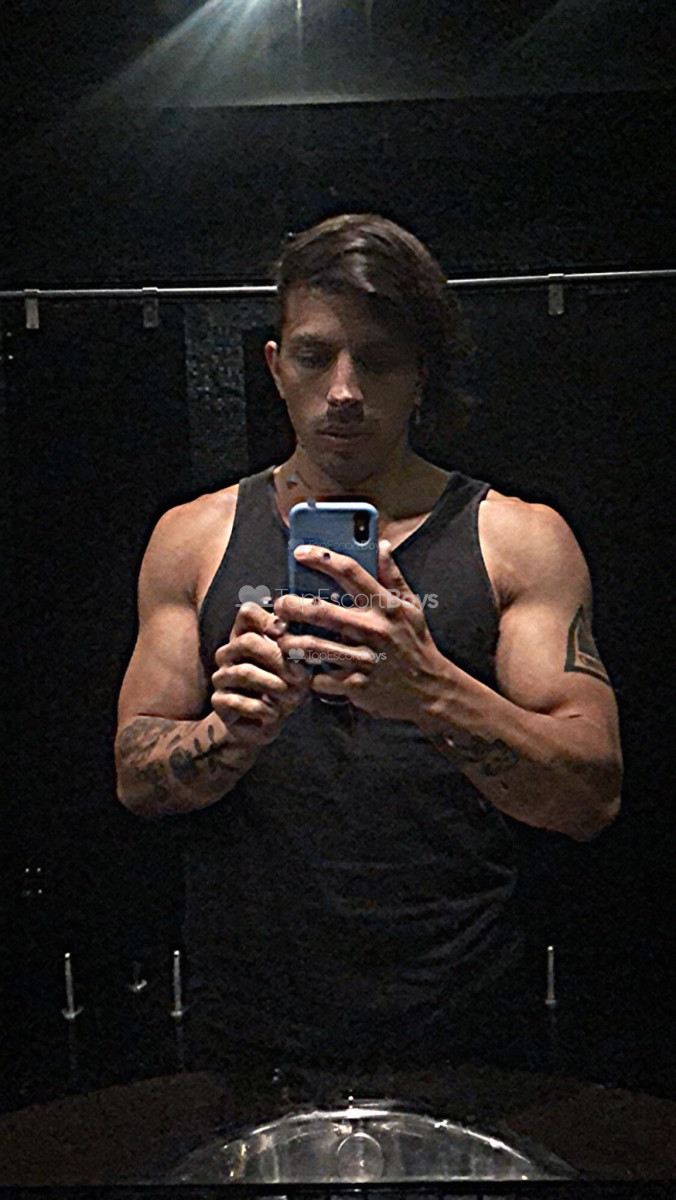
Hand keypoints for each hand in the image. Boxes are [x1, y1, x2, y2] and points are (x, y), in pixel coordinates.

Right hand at [211, 602, 310, 744]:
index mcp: (247, 635)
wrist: (267, 721)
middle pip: (247, 641)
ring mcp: (221, 675)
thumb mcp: (296, 668)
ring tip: (292, 698)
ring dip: (273, 685)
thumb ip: (296, 654)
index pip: (248, 613)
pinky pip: (236, 700)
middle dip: (278, 658)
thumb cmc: (284, 687)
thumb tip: (296, 644)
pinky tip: (274, 714)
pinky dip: (261, 708)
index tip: (288, 635)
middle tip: (300, 676)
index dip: (269, 620)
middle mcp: (229, 652)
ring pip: (244, 672)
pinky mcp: (218, 700)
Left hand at [275, 540, 452, 722]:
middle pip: (321, 611)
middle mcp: (374, 630)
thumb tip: (382, 544)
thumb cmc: (415, 643)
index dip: (322, 558)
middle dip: (291, 606)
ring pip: (313, 646)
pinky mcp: (357, 685)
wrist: (430, 690)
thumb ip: (393, 576)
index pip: (351, 572)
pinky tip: (302, 667)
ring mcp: (364, 659)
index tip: (299, 552)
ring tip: (282, 637)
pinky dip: (307, 673)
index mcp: (386, 606)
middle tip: (280, 605)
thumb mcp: (411, 607)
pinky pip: (320, 678)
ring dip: (290, 641)